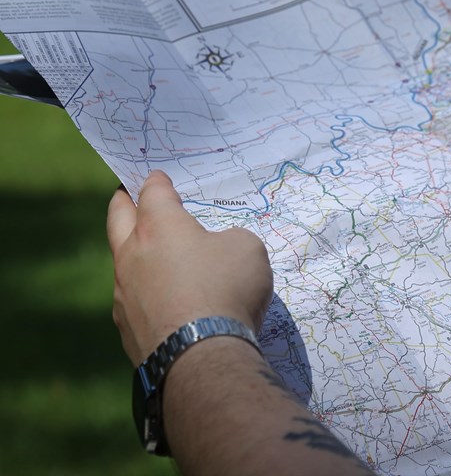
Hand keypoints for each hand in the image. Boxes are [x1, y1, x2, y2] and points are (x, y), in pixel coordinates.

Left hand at [107, 170, 272, 365]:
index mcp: (160, 226)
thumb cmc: (227, 289)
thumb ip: (229, 239)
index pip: (152, 191)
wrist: (203, 358)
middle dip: (124, 201)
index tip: (160, 178)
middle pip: (117, 215)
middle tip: (130, 195)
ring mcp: (123, 292)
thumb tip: (217, 251)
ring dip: (133, 250)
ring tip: (151, 254)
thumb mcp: (247, 248)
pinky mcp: (124, 326)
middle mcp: (132, 253)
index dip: (158, 181)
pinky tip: (161, 300)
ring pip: (121, 259)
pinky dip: (143, 290)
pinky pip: (130, 297)